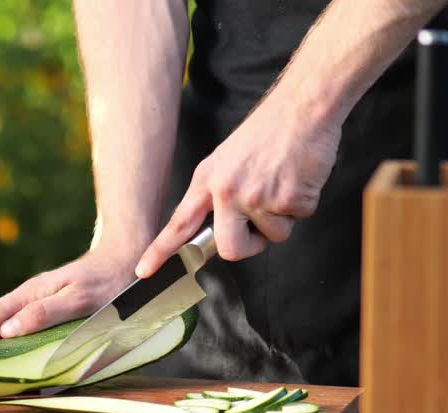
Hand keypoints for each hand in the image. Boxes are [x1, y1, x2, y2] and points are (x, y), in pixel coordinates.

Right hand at [0, 244, 141, 340]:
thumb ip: (44, 314)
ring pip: (2, 327)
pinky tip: (0, 350)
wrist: (128, 259)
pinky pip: (19, 330)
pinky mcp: (50, 312)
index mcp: (29, 296)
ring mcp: (38, 306)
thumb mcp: (77, 299)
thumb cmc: (105, 281)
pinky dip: (4, 342)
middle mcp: (29, 301)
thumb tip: (5, 331)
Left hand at [134, 91, 341, 277]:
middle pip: (230, 249)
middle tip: (260, 227)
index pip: (179, 223)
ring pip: (274, 235)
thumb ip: (218, 194)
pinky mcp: (287, 198)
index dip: (160, 250)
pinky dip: (304, 203)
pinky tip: (299, 176)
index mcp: (207, 179)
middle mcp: (226, 191)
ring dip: (283, 217)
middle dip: (249, 247)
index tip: (143, 270)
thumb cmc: (270, 132)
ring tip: (283, 181)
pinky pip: (298, 219)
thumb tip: (221, 229)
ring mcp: (256, 196)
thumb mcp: (228, 159)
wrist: (302, 107)